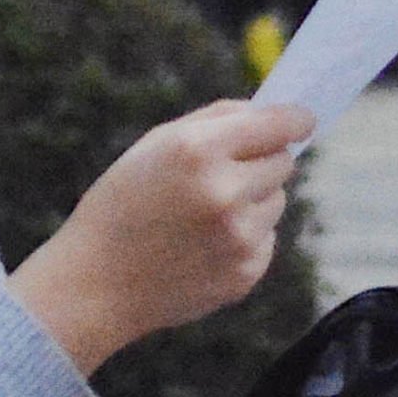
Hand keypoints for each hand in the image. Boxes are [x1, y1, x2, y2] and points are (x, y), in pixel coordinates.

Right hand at [10, 100, 315, 372]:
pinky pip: (267, 239)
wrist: (95, 283)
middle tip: (225, 173)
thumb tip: (273, 113)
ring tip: (203, 216)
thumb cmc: (122, 203)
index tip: (302, 120)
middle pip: (283, 162)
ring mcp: (238, 238)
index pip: (277, 125)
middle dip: (262, 161)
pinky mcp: (245, 273)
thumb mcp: (155, 144)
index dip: (295, 119)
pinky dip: (245, 238)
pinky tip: (202, 246)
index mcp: (199, 151)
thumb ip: (217, 120)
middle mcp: (224, 193)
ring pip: (278, 202)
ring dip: (253, 201)